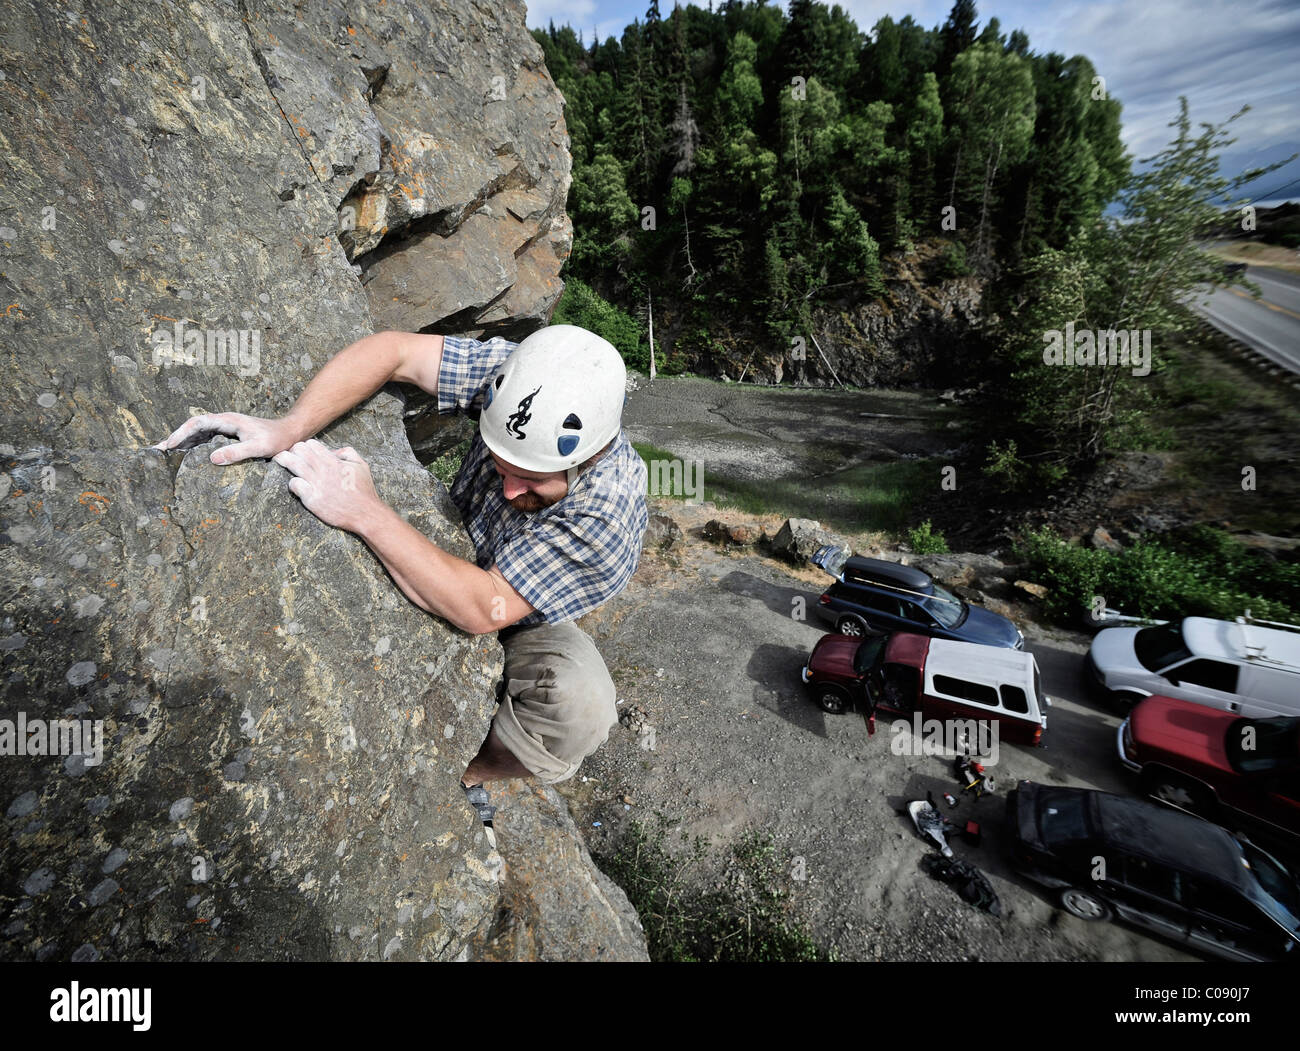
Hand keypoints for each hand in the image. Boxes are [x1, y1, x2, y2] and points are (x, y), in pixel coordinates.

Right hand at [152, 412, 297, 465]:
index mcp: (227, 420)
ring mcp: (225, 428)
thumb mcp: (258, 447)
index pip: (197, 423)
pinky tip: (185, 457)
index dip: (181, 433)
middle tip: (157, 451)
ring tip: (165, 455)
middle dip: (175, 438)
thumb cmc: (276, 439)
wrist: (290, 433)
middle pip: (193, 427)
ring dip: (182, 442)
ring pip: (198, 433)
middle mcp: (223, 421)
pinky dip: (193, 446)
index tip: (169, 445)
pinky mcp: (228, 435)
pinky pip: (206, 439)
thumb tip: (212, 459)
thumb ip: (236, 452)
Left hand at [272, 440, 380, 532]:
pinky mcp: (312, 500)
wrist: (366, 514)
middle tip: (288, 455)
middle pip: (298, 450)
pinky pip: (294, 484)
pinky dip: (292, 483)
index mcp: (335, 461)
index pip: (311, 444)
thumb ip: (348, 453)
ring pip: (292, 464)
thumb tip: (333, 450)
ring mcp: (317, 485)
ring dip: (284, 461)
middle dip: (292, 451)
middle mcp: (324, 471)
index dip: (305, 446)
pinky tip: (295, 485)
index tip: (302, 452)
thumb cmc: (364, 491)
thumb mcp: (362, 465)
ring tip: (278, 460)